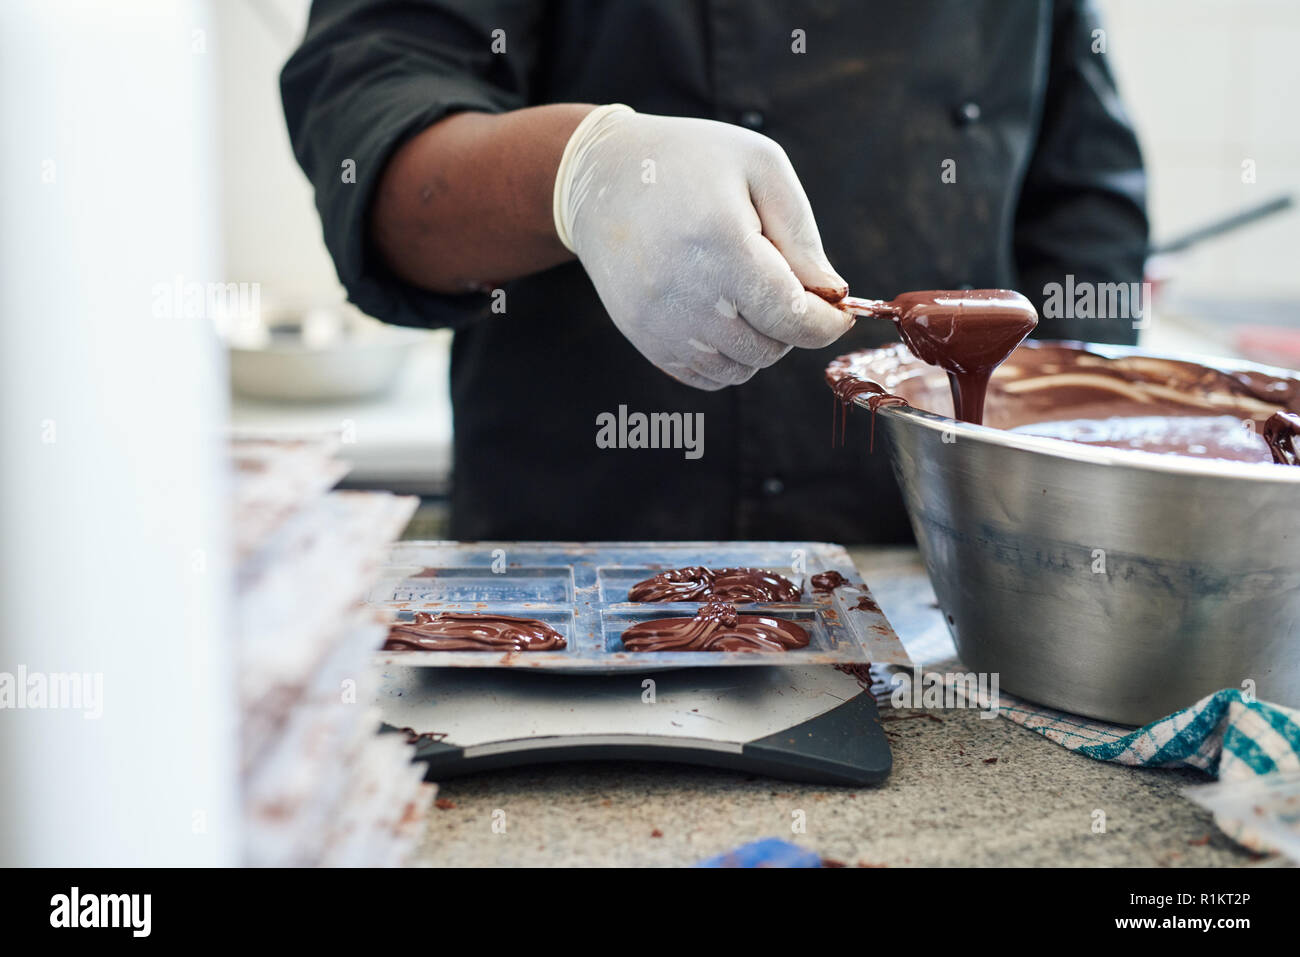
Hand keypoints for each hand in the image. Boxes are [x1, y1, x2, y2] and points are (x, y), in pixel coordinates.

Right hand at [554, 105, 851, 389]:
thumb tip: (832, 294)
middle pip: (769, 348)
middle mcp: (686, 292)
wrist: (600, 178)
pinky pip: (705, 377)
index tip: (839, 311)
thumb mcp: (759, 167)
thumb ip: (802, 234)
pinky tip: (722, 316)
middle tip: (784, 286)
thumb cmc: (688, 161)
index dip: (826, 324)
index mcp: (720, 242)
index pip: (791, 317)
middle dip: (792, 327)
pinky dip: (727, 358)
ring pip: (739, 369)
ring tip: (748, 297)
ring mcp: (659, 322)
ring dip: (759, 345)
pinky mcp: (643, 338)